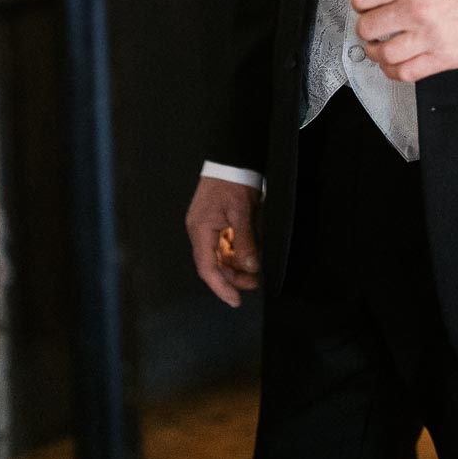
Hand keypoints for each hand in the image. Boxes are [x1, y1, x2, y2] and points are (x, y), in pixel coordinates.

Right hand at [186, 176, 261, 306]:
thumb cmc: (234, 181)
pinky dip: (238, 252)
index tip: (236, 301)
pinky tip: (251, 256)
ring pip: (221, 255)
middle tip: (255, 283)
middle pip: (214, 264)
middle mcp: (201, 231)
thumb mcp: (242, 212)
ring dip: (237, 265)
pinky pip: (225, 244)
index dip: (221, 287)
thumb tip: (251, 268)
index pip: (208, 268)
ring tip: (256, 272)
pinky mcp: (216, 221)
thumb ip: (246, 241)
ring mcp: (207, 226)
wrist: (232, 157)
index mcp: (201, 230)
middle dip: (234, 277)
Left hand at [351, 0, 457, 82]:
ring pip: (383, 53)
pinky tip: (395, 64)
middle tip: (371, 27)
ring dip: (377, 52)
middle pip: (368, 27)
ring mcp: (429, 37)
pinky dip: (394, 71)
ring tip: (380, 47)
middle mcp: (417, 10)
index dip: (359, 2)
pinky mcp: (442, 58)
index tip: (363, 5)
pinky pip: (405, 73)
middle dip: (366, 27)